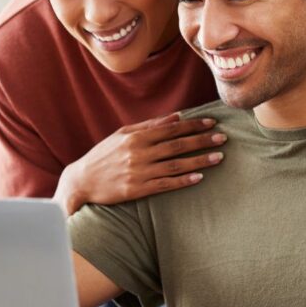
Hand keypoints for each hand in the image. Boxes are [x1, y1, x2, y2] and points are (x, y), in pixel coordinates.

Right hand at [55, 113, 225, 214]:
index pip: (171, 128)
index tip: (212, 122)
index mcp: (136, 137)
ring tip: (219, 157)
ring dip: (199, 160)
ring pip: (176, 165)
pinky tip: (199, 178)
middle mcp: (139, 153)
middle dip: (202, 140)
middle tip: (223, 138)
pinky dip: (183, 181)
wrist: (82, 181)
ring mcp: (139, 172)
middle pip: (177, 145)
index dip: (193, 125)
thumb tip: (176, 116)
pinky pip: (166, 184)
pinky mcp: (138, 189)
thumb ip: (149, 125)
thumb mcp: (122, 134)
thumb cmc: (103, 155)